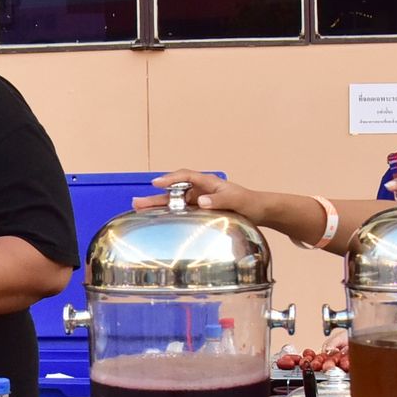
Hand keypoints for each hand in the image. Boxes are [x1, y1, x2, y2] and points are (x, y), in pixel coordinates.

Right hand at [139, 171, 258, 215]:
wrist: (259, 211)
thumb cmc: (249, 202)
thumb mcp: (236, 200)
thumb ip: (219, 201)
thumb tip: (201, 201)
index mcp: (208, 182)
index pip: (185, 176)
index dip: (170, 179)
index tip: (157, 183)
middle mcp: (200, 190)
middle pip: (174, 191)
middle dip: (156, 196)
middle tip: (137, 202)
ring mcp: (199, 201)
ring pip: (174, 202)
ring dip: (158, 206)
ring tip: (139, 210)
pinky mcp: (200, 212)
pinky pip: (181, 212)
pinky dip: (168, 215)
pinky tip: (157, 220)